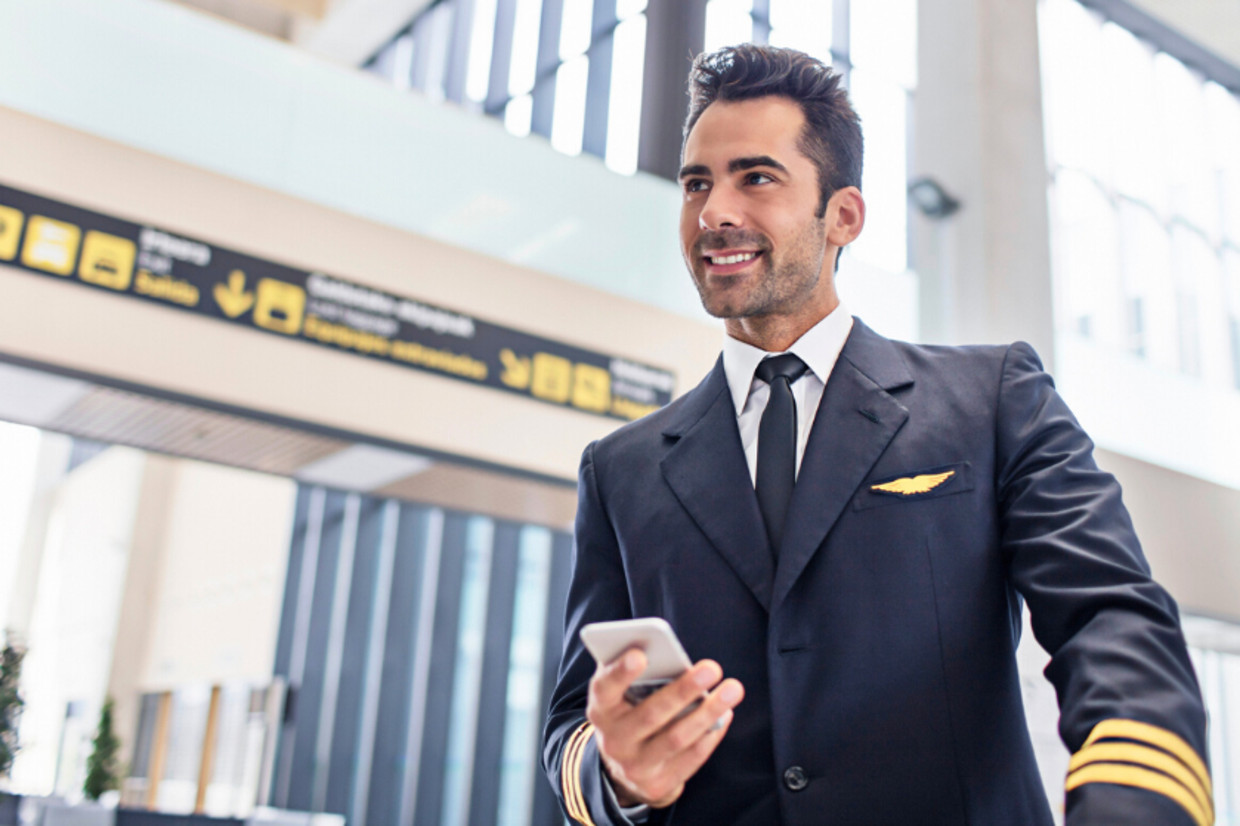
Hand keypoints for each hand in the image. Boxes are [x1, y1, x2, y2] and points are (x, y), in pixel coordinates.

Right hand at [585, 649, 744, 808]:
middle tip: (711, 668)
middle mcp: (614, 740)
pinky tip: (726, 713)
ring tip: (732, 689)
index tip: (640, 654)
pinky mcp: (657, 784)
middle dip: (683, 690)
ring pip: (677, 738)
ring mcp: (635, 766)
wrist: (624, 767)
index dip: (620, 673)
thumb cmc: (630, 711)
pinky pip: (691, 758)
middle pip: (651, 715)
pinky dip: (711, 734)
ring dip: (708, 712)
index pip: (605, 689)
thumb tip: (667, 650)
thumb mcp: (621, 694)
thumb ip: (635, 672)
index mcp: (601, 709)